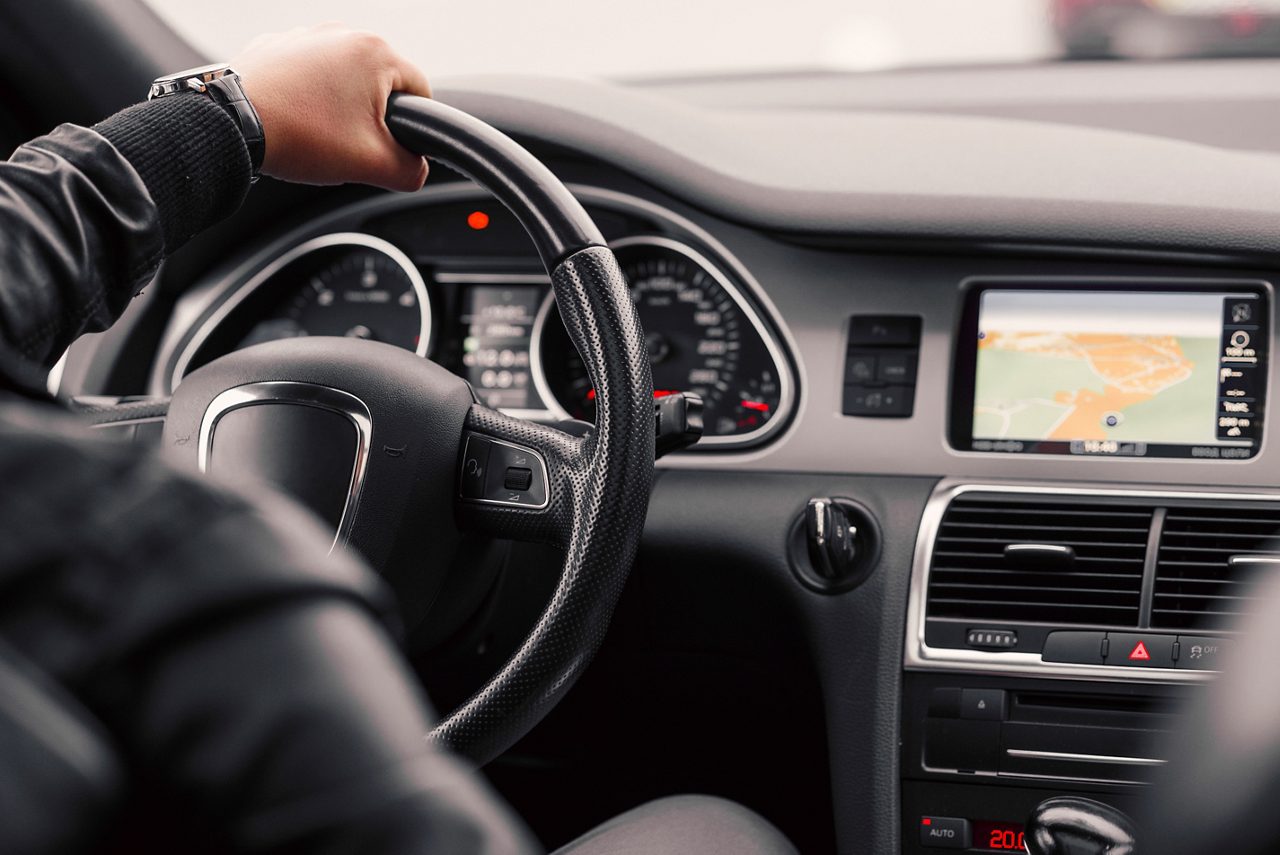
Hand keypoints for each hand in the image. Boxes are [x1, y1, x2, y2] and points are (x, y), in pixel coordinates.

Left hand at [232, 24, 431, 190]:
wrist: (229, 124)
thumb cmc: (302, 135)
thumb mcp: (372, 164)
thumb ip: (410, 170)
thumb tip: (416, 170)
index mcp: (375, 52)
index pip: (421, 90)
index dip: (415, 126)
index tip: (395, 148)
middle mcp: (342, 33)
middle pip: (380, 84)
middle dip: (372, 117)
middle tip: (351, 146)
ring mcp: (304, 36)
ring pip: (342, 79)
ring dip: (340, 107)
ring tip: (318, 136)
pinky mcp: (275, 46)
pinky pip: (307, 75)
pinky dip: (307, 98)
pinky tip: (295, 121)